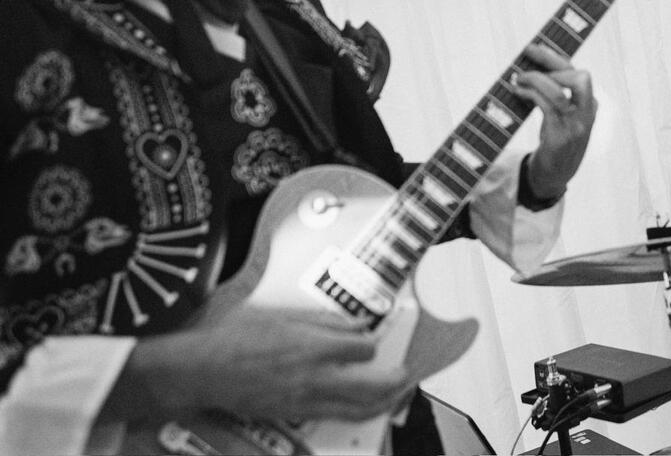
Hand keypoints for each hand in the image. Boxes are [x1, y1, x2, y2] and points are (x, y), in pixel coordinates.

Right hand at [106, 305, 413, 422]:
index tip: (373, 340)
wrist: (200, 370)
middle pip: (371, 387)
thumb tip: (355, 325)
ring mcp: (303, 400)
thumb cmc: (234, 336)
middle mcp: (313, 377)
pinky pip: (334, 417)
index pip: (363, 349)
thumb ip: (322, 321)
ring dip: (383, 403)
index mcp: (311, 346)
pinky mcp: (292, 415)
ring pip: (356, 409)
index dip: (372, 344)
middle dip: (396, 382)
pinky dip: (355, 413)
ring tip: (397, 395)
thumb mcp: (281, 315)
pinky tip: (362, 408)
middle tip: (408, 375)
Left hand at [512, 43, 597, 201]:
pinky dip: (530, 95)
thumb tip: (531, 68)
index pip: (578, 74)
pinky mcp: (560, 138)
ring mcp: (575, 127)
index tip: (534, 48)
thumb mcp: (564, 118)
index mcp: (590, 106)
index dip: (556, 57)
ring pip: (559, 92)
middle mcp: (587, 115)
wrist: (553, 178)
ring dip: (534, 80)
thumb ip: (557, 96)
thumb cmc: (555, 143)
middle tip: (526, 61)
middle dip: (551, 63)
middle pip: (579, 77)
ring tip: (517, 79)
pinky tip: (518, 93)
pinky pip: (546, 107)